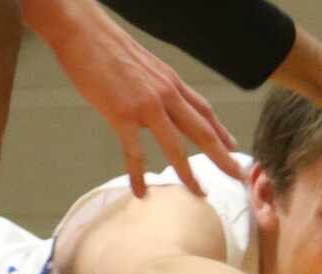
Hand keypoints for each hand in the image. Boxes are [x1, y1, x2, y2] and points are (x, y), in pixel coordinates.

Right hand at [24, 0, 243, 197]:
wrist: (84, 32)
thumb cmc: (107, 48)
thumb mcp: (144, 66)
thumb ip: (155, 86)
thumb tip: (157, 100)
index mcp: (171, 83)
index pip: (204, 111)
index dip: (221, 132)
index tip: (232, 148)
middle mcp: (166, 94)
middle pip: (202, 131)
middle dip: (222, 156)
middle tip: (237, 176)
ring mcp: (146, 106)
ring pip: (176, 146)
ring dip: (189, 173)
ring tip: (198, 193)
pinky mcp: (122, 114)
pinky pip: (134, 152)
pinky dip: (138, 175)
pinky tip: (140, 191)